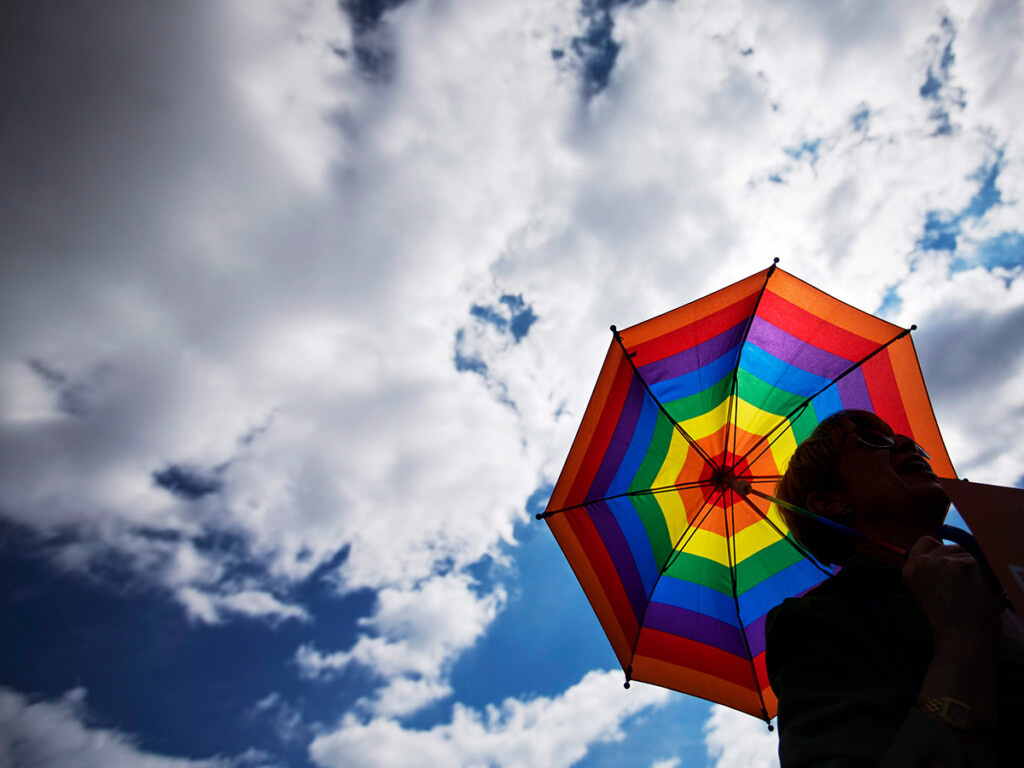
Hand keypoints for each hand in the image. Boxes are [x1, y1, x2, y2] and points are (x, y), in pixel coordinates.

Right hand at [902, 536, 1000, 653]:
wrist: (962, 641)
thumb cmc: (947, 622)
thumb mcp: (923, 593)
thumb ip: (929, 571)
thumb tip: (948, 554)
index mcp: (910, 569)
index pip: (926, 542)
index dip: (939, 553)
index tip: (947, 567)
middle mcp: (924, 562)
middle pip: (949, 547)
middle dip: (959, 562)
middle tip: (962, 587)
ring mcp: (946, 562)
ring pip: (967, 553)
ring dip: (973, 568)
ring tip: (971, 591)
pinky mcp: (968, 565)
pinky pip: (983, 562)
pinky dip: (986, 575)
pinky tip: (981, 591)